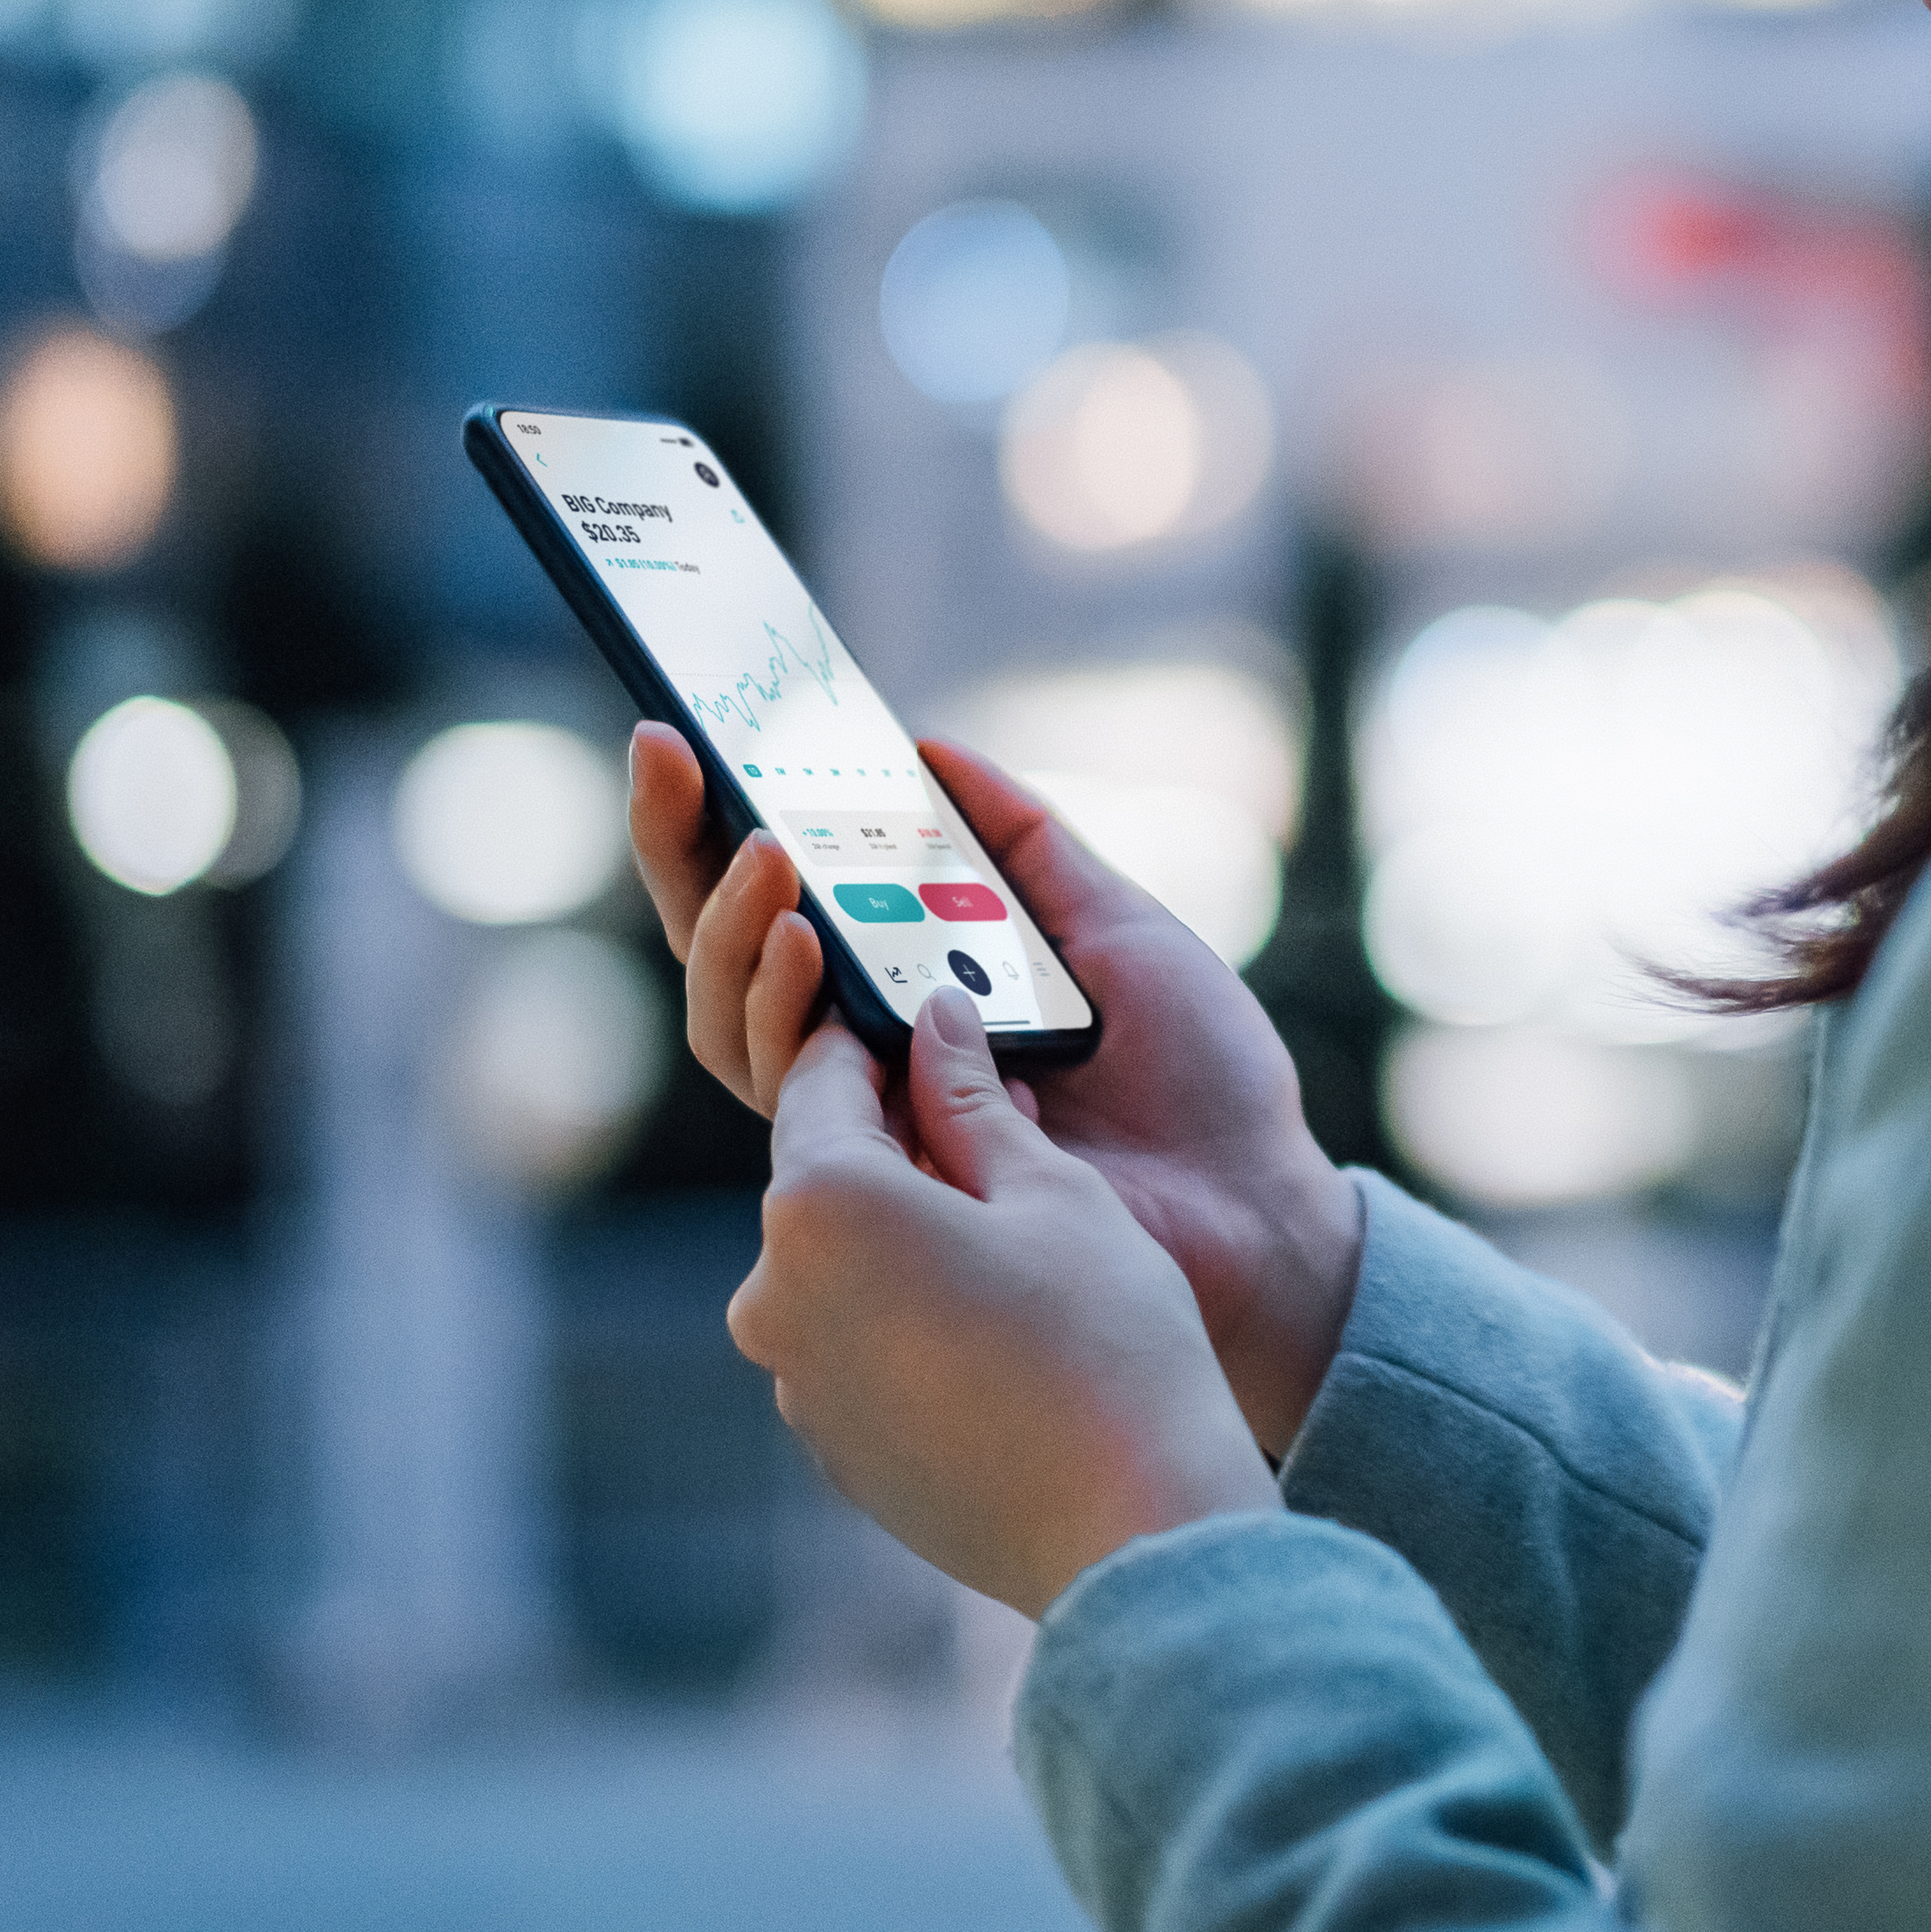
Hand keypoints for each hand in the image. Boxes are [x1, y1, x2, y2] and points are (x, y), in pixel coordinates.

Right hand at [629, 726, 1362, 1454]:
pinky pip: (794, 1093)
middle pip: (728, 957)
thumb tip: (929, 750)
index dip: (716, 822)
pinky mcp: (885, 1176)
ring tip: (768, 852)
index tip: (679, 731)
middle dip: (682, 851)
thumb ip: (1024, 846)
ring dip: (735, 926)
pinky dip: (786, 1010)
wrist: (1255, 1200)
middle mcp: (875, 1056)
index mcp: (921, 991)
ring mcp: (871, 1119)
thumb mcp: (1117, 926)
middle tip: (675, 757)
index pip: (786, 904)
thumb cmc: (1201, 1077)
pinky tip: (805, 940)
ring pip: (737, 1023)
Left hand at [732, 992, 1276, 1618]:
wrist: (1129, 1532)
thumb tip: (935, 1023)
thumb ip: (972, 1101)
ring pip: (843, 1267)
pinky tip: (1004, 1331)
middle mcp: (772, 1295)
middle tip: (999, 1124)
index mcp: (819, 1206)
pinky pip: (857, 1346)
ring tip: (1018, 1239)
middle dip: (901, 1143)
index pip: (823, 1078)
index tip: (929, 1015)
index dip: (880, 1037)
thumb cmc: (1106, 1344)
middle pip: (827, 1179)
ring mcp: (794, 1382)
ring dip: (909, 1235)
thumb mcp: (1053, 1192)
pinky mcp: (829, 1447)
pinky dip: (910, 1318)